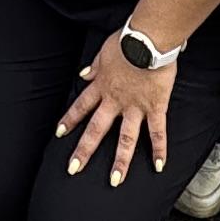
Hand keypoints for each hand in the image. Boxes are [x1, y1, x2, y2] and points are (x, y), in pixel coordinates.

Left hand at [55, 38, 175, 182]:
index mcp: (102, 86)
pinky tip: (159, 166)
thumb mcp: (104, 51)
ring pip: (125, 138)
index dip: (70, 119)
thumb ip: (95, 66)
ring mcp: (135, 107)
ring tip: (115, 180)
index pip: (81, 106)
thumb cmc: (127, 40)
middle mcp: (115, 101)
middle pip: (96, 129)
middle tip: (73, 169)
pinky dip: (159, 149)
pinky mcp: (155, 107)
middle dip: (84, 150)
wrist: (148, 40)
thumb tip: (84, 74)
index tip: (59, 133)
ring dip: (120, 161)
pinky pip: (157, 132)